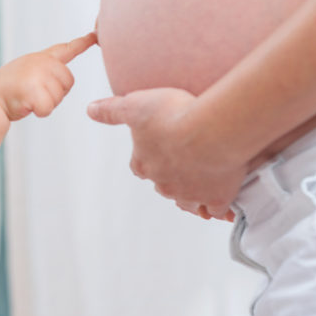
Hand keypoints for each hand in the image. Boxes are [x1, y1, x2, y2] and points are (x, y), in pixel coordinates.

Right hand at [0, 32, 96, 120]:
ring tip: (26, 98)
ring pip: (59, 97)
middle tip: (33, 94)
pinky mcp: (33, 90)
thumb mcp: (26, 73)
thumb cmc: (7, 93)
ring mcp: (37, 74)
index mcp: (39, 57)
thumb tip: (63, 80)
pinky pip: (49, 108)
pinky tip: (26, 106)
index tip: (95, 36)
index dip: (82, 43)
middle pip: (68, 82)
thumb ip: (45, 71)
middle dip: (55, 93)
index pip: (65, 49)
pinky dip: (40, 112)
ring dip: (46, 104)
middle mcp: (40, 61)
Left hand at [87, 87, 245, 220]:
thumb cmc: (173, 115)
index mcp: (143, 164)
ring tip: (203, 186)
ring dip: (193, 196)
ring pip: (188, 202)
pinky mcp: (217, 198)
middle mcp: (163, 184)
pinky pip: (215, 211)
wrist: (211, 131)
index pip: (140, 166)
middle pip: (164, 185)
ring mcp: (191, 194)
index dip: (149, 158)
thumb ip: (112, 110)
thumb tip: (90, 109)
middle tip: (188, 161)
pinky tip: (225, 204)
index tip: (161, 148)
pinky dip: (218, 209)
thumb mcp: (135, 104)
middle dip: (173, 176)